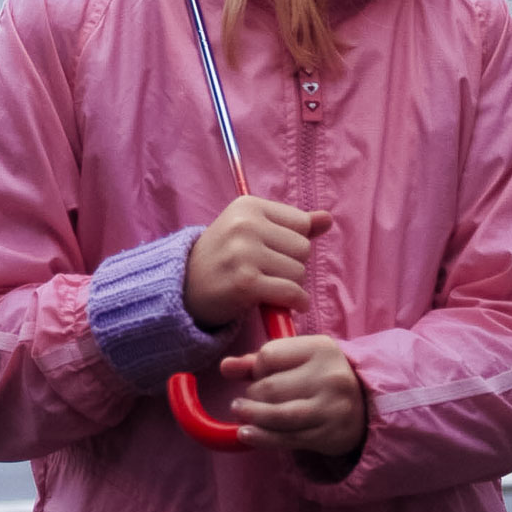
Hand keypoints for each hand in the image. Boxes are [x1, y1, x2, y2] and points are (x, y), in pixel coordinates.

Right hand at [183, 197, 331, 328]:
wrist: (184, 288)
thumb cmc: (223, 258)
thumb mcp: (252, 231)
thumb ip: (291, 225)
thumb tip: (328, 218)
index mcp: (248, 205)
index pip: (301, 223)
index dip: (292, 243)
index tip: (273, 254)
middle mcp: (245, 224)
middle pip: (303, 248)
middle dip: (293, 266)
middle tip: (271, 274)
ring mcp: (244, 253)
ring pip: (299, 272)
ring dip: (291, 286)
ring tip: (269, 287)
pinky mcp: (245, 283)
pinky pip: (291, 292)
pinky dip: (295, 303)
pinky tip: (286, 305)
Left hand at [221, 335, 365, 456]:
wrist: (364, 407)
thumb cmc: (320, 378)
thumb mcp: (296, 360)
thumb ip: (258, 361)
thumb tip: (225, 367)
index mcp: (321, 348)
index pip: (269, 355)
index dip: (256, 367)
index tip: (258, 375)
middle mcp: (330, 376)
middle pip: (270, 387)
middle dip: (252, 395)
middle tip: (247, 400)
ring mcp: (331, 407)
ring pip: (278, 414)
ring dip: (252, 416)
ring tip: (240, 413)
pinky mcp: (329, 435)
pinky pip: (287, 438)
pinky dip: (262, 437)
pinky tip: (247, 434)